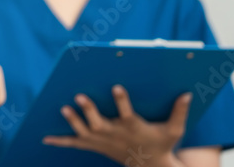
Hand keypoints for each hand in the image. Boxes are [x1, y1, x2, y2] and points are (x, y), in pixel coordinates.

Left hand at [43, 85, 190, 166]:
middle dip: (89, 111)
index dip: (122, 100)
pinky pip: (75, 144)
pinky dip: (60, 141)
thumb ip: (180, 112)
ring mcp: (103, 141)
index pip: (127, 113)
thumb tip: (188, 93)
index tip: (117, 86)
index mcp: (133, 127)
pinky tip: (45, 137)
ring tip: (63, 108)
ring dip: (74, 121)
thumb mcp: (174, 131)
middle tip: (79, 96)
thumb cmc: (161, 144)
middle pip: (99, 124)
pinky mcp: (95, 146)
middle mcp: (115, 134)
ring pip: (85, 132)